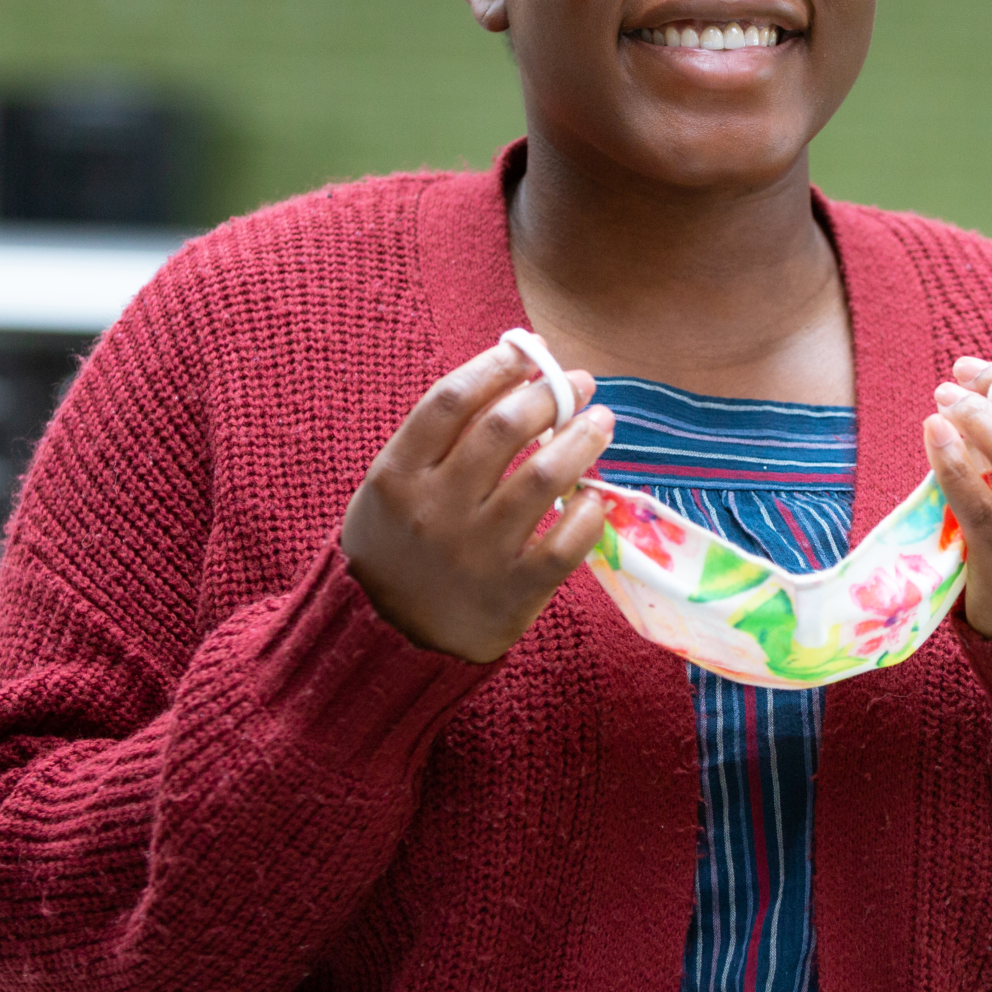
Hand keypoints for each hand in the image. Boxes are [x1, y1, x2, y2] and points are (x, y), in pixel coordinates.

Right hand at [340, 340, 612, 663]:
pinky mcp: (511, 592)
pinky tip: (593, 498)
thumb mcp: (393, 486)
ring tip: (600, 424)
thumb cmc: (401, 544)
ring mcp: (474, 553)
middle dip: (551, 394)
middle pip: (503, 429)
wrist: (390, 639)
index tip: (529, 352)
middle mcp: (434, 510)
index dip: (498, 366)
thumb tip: (515, 370)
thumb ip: (438, 437)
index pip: (452, 400)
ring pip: (543, 478)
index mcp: (397, 475)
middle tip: (580, 384)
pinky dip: (588, 513)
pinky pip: (565, 544)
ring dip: (582, 441)